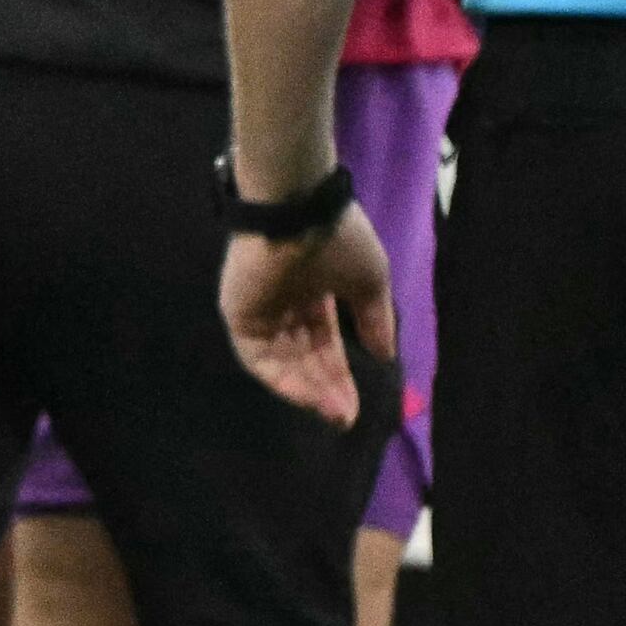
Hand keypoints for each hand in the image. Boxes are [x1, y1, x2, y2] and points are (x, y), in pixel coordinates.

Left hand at [220, 203, 395, 422]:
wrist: (298, 208)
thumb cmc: (336, 237)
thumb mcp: (369, 282)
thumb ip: (375, 319)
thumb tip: (386, 356)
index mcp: (314, 293)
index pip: (325, 344)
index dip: (341, 375)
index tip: (357, 405)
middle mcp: (285, 305)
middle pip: (304, 358)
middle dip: (326, 388)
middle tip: (346, 416)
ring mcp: (260, 310)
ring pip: (283, 362)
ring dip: (308, 389)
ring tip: (334, 411)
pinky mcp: (239, 314)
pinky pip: (259, 357)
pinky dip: (282, 378)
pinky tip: (308, 395)